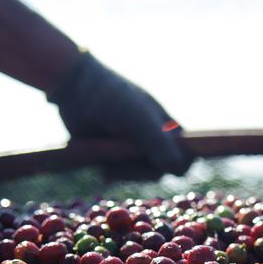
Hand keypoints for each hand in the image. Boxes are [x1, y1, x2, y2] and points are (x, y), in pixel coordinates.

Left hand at [48, 51, 193, 176]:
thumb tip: (177, 169)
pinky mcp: (113, 155)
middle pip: (160, 170)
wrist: (76, 89)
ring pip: (138, 175)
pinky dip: (112, 170)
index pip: (186, 153)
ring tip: (108, 160)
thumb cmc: (113, 99)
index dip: (181, 162)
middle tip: (124, 162)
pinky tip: (101, 161)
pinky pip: (119, 173)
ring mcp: (132, 148)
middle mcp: (152, 139)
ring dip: (125, 171)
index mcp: (166, 127)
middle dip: (143, 170)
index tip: (168, 166)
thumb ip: (159, 144)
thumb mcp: (139, 120)